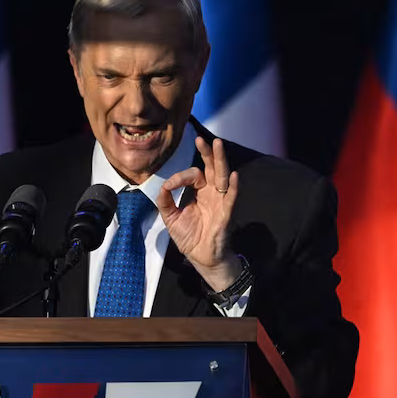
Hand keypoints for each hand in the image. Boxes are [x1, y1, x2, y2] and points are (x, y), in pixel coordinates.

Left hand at [156, 137, 241, 290]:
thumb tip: (163, 186)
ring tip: (218, 145)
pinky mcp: (225, 215)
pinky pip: (231, 199)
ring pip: (222, 177)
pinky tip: (233, 176)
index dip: (180, 177)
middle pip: (212, 168)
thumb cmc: (190, 237)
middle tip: (201, 139)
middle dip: (207, 153)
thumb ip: (165, 201)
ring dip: (220, 161)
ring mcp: (220, 203)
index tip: (169, 186)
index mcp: (200, 193)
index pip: (194, 175)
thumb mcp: (171, 218)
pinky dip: (233, 187)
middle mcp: (212, 194)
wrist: (201, 258)